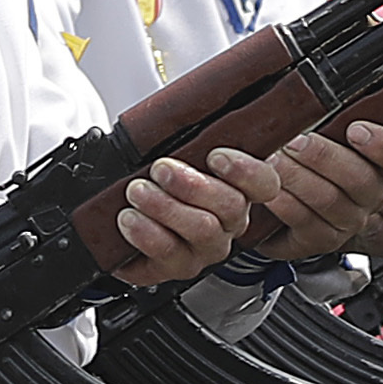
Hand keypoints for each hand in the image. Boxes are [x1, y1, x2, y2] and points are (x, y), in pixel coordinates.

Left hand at [113, 149, 268, 286]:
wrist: (118, 225)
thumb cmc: (152, 185)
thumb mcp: (174, 157)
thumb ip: (190, 144)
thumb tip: (185, 115)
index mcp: (237, 191)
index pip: (264, 184)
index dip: (246, 171)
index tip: (216, 156)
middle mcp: (227, 223)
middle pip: (231, 206)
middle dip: (192, 184)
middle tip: (161, 168)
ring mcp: (205, 249)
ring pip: (202, 229)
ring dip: (165, 206)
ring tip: (137, 191)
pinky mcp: (177, 268)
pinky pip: (169, 253)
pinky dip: (146, 233)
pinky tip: (130, 218)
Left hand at [262, 120, 382, 253]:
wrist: (316, 206)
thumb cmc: (358, 155)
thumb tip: (382, 42)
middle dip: (380, 151)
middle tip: (354, 130)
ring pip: (360, 203)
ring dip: (322, 170)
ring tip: (295, 149)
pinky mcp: (344, 246)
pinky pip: (320, 226)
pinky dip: (294, 202)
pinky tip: (277, 185)